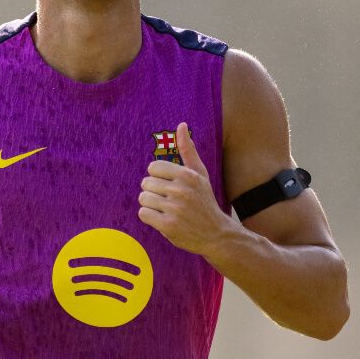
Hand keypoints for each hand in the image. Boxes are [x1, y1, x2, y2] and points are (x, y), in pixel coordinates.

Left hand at [138, 123, 233, 254]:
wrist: (216, 234)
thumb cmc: (204, 201)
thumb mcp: (200, 174)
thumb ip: (188, 149)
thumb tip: (181, 124)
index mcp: (188, 175)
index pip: (153, 167)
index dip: (158, 177)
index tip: (169, 185)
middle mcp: (181, 190)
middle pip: (146, 183)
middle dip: (154, 192)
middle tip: (168, 200)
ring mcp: (175, 209)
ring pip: (143, 198)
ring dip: (151, 205)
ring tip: (166, 210)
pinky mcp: (168, 226)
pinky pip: (143, 214)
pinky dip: (149, 217)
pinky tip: (162, 219)